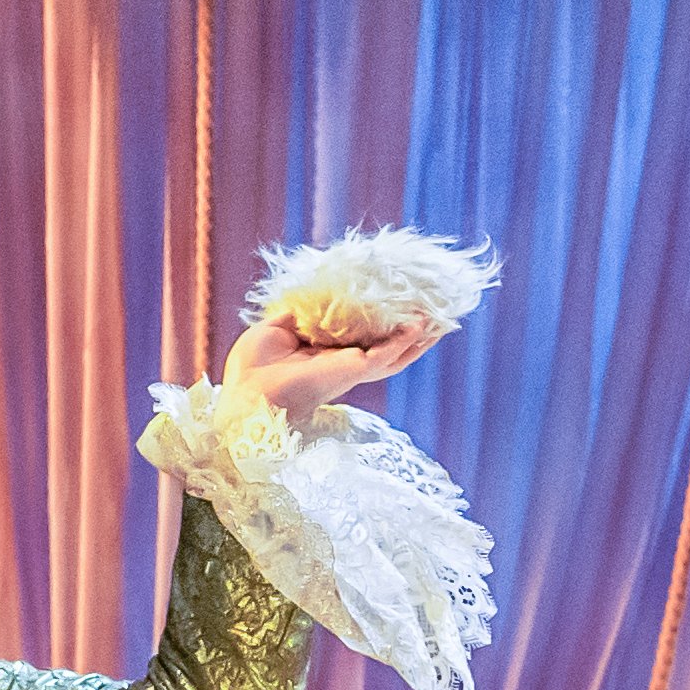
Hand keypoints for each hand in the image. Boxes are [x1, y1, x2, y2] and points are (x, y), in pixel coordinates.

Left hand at [218, 314, 441, 426]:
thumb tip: (314, 296)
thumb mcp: (274, 329)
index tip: (394, 301)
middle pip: (385, 346)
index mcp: (323, 354)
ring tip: (442, 319)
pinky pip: (387, 354)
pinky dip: (405, 339)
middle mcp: (341, 363)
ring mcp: (350, 369)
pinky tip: (421, 324)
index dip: (377, 321)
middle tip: (433, 311)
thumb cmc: (251, 368)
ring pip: (395, 354)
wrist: (247, 394)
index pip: (358, 335)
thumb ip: (298, 313)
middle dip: (410, 332)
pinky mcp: (353, 371)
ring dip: (419, 337)